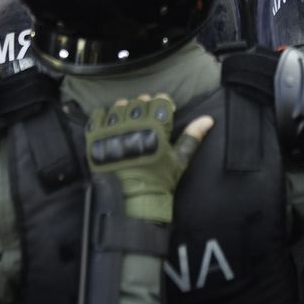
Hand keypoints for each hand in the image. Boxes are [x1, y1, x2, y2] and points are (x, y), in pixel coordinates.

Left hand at [86, 94, 213, 223]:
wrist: (133, 202)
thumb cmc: (159, 181)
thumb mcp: (179, 160)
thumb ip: (192, 137)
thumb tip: (208, 119)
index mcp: (156, 131)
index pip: (160, 101)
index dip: (163, 103)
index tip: (164, 110)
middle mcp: (133, 128)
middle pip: (139, 101)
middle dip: (145, 105)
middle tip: (147, 118)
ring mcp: (113, 133)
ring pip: (119, 106)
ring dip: (126, 109)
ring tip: (130, 121)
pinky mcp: (96, 140)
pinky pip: (98, 115)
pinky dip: (104, 116)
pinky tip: (112, 125)